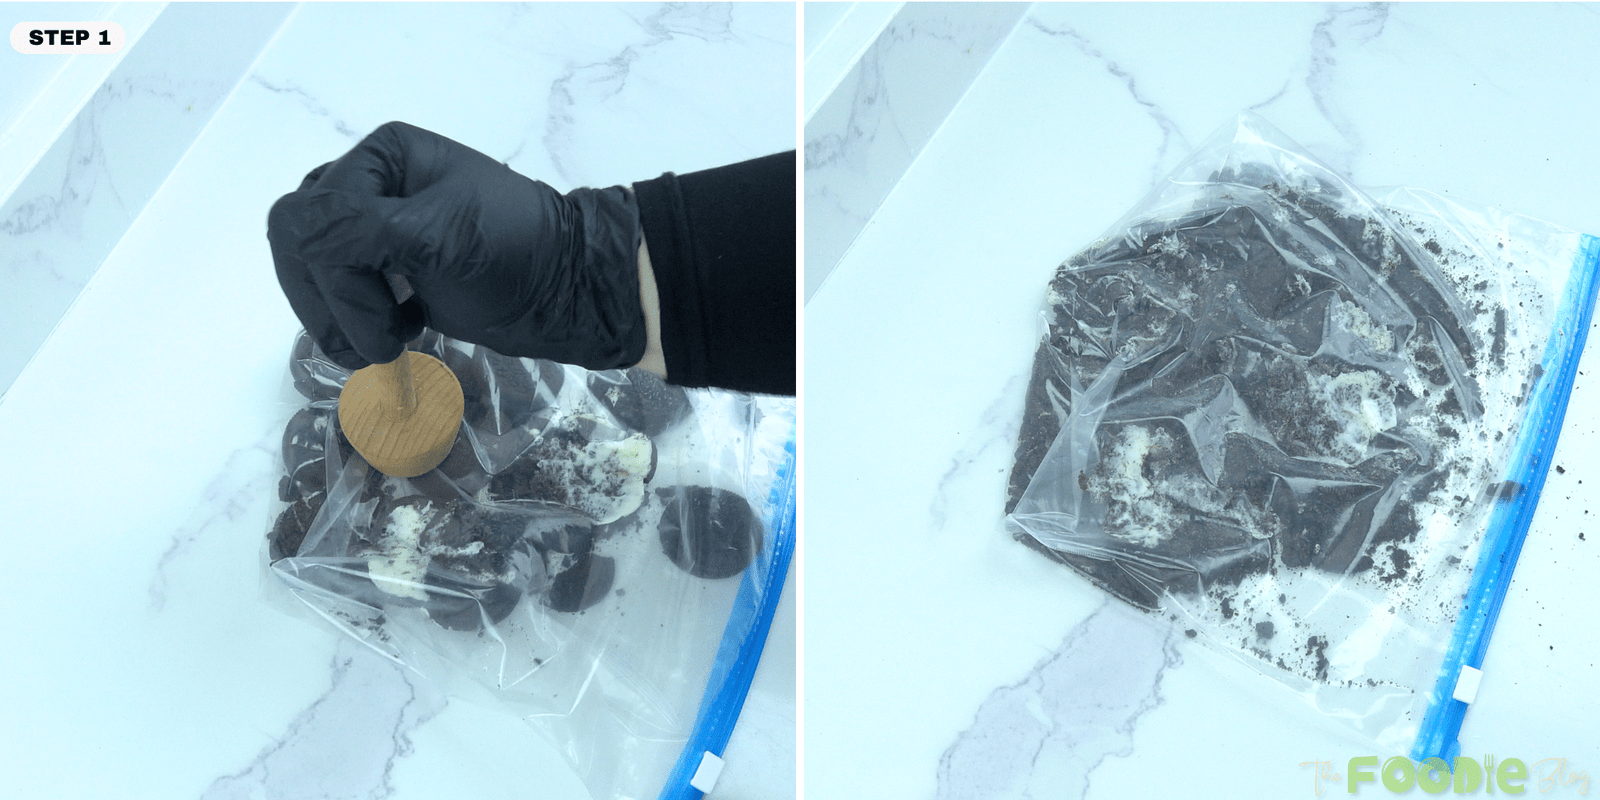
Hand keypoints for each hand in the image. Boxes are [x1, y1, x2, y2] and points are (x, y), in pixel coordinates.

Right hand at [267, 121, 645, 371]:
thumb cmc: (516, 251)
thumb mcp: (439, 235)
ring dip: (344, 322)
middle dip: (335, 305)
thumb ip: (360, 229)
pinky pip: (342, 300)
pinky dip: (359, 327)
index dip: (332, 273)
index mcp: (383, 159)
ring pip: (316, 279)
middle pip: (301, 249)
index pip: (308, 216)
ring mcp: (379, 234)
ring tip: (392, 345)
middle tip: (381, 343)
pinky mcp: (391, 275)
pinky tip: (402, 335)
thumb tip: (290, 226)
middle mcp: (373, 188)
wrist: (568, 293)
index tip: (384, 312)